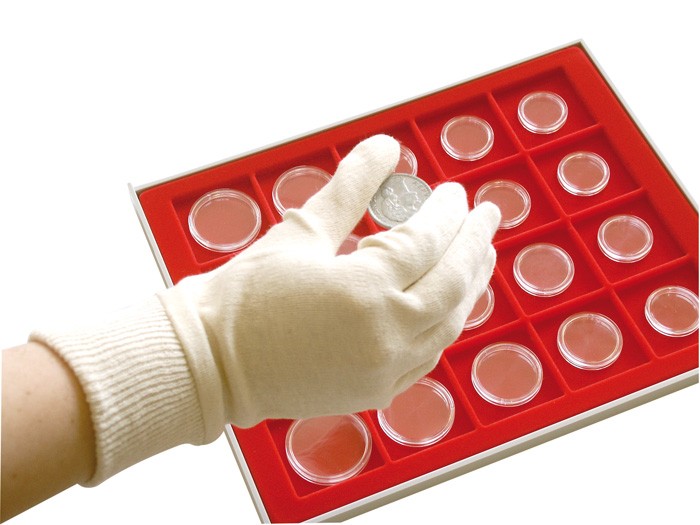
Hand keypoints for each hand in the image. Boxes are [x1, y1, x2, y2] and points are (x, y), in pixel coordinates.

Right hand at [160, 134, 499, 427]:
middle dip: (475, 243)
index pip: (426, 242)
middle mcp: (384, 336)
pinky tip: (450, 301)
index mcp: (363, 291)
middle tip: (487, 214)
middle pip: (452, 282)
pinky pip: (430, 353)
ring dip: (469, 283)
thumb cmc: (245, 297)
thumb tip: (385, 147)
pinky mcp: (377, 391)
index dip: (446, 212)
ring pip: (450, 321)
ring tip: (479, 254)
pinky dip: (445, 321)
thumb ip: (351, 187)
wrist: (212, 361)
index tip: (453, 193)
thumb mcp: (301, 233)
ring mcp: (385, 370)